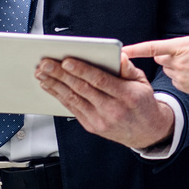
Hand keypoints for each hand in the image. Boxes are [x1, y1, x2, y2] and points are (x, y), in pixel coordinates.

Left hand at [35, 56, 174, 150]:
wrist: (147, 132)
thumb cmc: (143, 103)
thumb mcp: (142, 82)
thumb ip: (128, 68)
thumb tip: (118, 56)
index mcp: (126, 95)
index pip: (100, 80)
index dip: (81, 70)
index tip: (66, 61)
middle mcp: (112, 109)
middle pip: (82, 89)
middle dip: (60, 75)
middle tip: (45, 64)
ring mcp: (100, 120)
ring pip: (73, 100)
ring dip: (54, 85)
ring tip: (41, 74)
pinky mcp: (92, 126)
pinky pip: (72, 109)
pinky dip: (58, 96)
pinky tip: (50, 86)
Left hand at [123, 36, 188, 98]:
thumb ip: (183, 46)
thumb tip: (172, 52)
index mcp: (183, 45)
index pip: (153, 47)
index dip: (135, 50)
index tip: (122, 52)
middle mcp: (179, 61)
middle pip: (161, 59)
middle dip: (167, 58)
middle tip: (186, 57)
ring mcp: (181, 76)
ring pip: (169, 71)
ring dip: (176, 68)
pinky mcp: (185, 87)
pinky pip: (176, 81)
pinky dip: (183, 79)